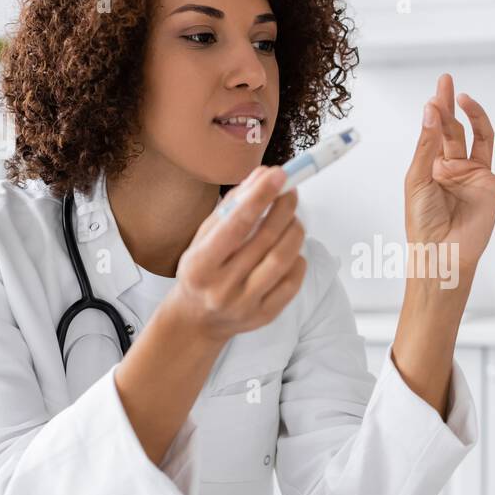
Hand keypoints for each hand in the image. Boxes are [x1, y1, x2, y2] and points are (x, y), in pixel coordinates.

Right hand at [165, 166, 305, 342]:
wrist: (197, 320)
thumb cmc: (201, 271)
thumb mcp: (203, 238)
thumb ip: (231, 207)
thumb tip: (261, 176)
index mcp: (200, 266)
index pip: (236, 225)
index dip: (260, 196)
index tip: (278, 174)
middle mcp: (222, 288)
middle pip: (265, 240)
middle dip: (283, 209)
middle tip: (290, 190)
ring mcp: (245, 305)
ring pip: (283, 259)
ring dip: (294, 231)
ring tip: (292, 219)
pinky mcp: (265, 316)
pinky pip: (292, 281)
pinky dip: (297, 259)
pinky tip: (290, 250)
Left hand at [405, 73, 494, 279]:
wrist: (441, 254)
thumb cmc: (422, 222)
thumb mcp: (418, 178)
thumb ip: (427, 144)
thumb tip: (431, 109)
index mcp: (435, 165)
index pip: (438, 129)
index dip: (440, 106)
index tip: (441, 85)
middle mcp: (457, 168)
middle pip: (459, 130)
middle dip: (455, 108)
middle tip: (451, 87)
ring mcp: (477, 178)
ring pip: (484, 141)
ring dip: (478, 120)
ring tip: (468, 102)